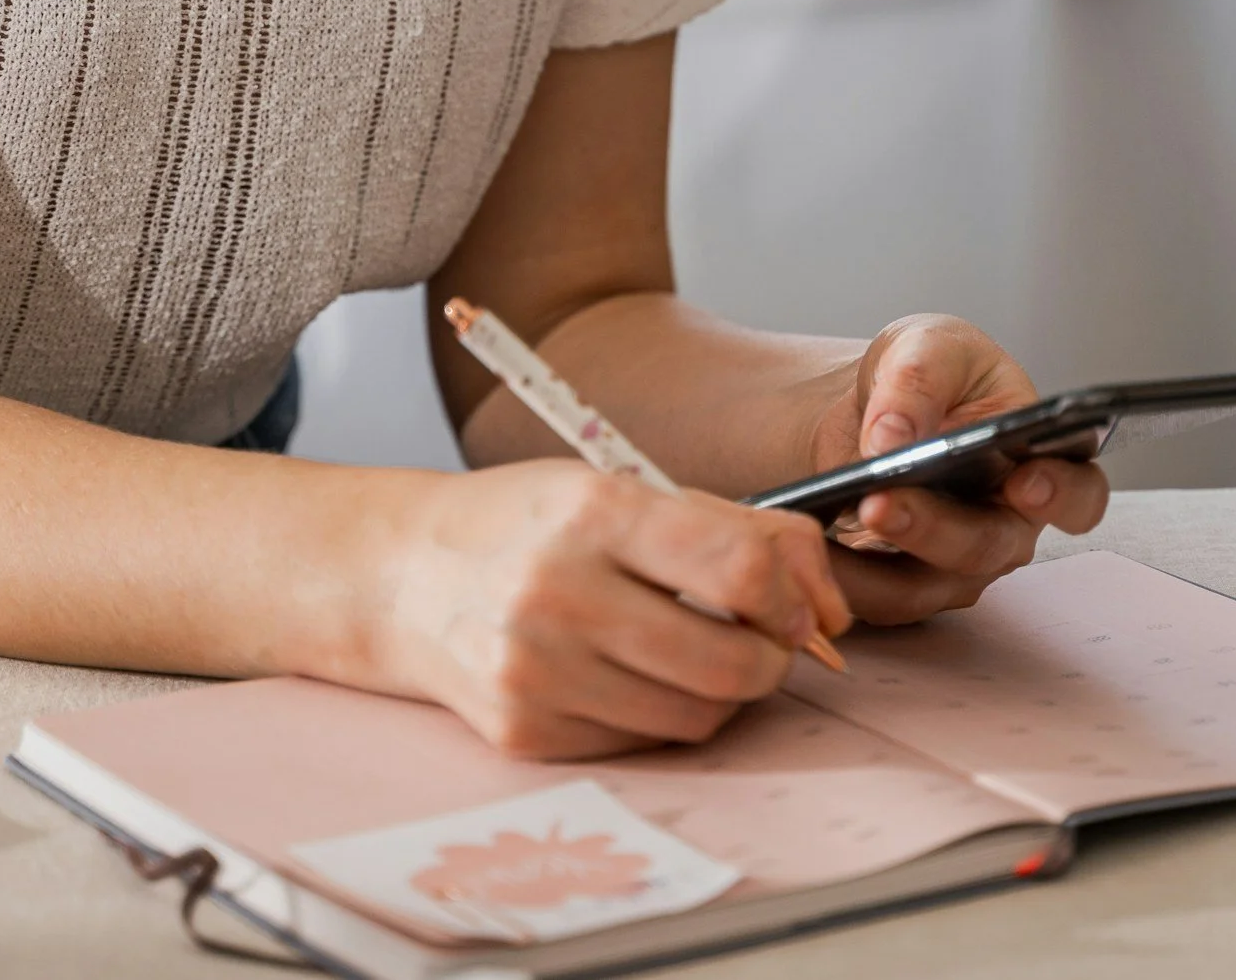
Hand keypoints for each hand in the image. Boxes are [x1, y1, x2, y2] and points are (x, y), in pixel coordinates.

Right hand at [379, 460, 849, 759]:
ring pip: (695, 717)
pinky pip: (641, 743)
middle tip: (762, 641)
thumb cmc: (529, 525)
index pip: (739, 568)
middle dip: (771, 659)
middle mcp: (558, 594)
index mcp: (593, 512)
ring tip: (697, 654)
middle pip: (730, 662)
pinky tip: (632, 676)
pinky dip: (661, 716)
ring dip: (722, 693)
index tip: (797, 607)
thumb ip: (739, 529)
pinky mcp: (524, 733)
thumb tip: (831, 605)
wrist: (404, 577)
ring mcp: (536, 672)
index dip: (794, 598)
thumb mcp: (625, 491)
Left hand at [805, 315, 1109, 624]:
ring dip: (870, 567)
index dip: (1060, 497)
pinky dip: (834, 576)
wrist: (869, 407)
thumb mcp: (924, 345)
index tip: (1025, 484)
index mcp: (1040, 461)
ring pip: (923, 587)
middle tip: (879, 502)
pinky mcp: (903, 588)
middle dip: (932, 528)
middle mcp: (1006, 525)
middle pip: (986, 548)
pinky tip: (798, 547)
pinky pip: (872, 599)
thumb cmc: (925, 373)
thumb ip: (918, 378)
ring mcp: (955, 565)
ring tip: (817, 532)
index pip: (1077, 494)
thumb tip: (894, 439)